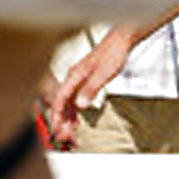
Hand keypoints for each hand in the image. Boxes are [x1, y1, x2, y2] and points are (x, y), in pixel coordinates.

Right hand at [48, 27, 135, 146]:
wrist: (121, 42)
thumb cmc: (113, 53)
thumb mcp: (104, 73)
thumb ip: (91, 89)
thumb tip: (80, 105)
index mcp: (74, 75)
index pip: (60, 98)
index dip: (57, 114)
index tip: (57, 127)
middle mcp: (73, 77)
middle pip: (61, 102)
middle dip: (60, 120)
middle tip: (63, 136)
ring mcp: (78, 79)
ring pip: (67, 102)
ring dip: (67, 118)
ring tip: (70, 133)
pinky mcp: (85, 81)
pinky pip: (74, 99)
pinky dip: (74, 111)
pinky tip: (76, 121)